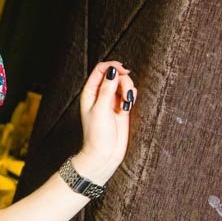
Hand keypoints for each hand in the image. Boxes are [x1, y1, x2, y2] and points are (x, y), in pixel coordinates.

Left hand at [74, 60, 136, 185]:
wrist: (104, 154)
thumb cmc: (97, 134)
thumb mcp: (101, 109)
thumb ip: (107, 89)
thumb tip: (112, 71)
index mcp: (90, 92)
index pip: (101, 69)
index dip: (113, 66)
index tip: (123, 71)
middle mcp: (100, 94)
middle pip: (115, 75)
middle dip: (124, 81)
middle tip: (125, 96)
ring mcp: (111, 101)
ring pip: (124, 84)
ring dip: (128, 90)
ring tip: (126, 104)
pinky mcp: (121, 108)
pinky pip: (129, 94)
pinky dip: (131, 97)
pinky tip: (128, 106)